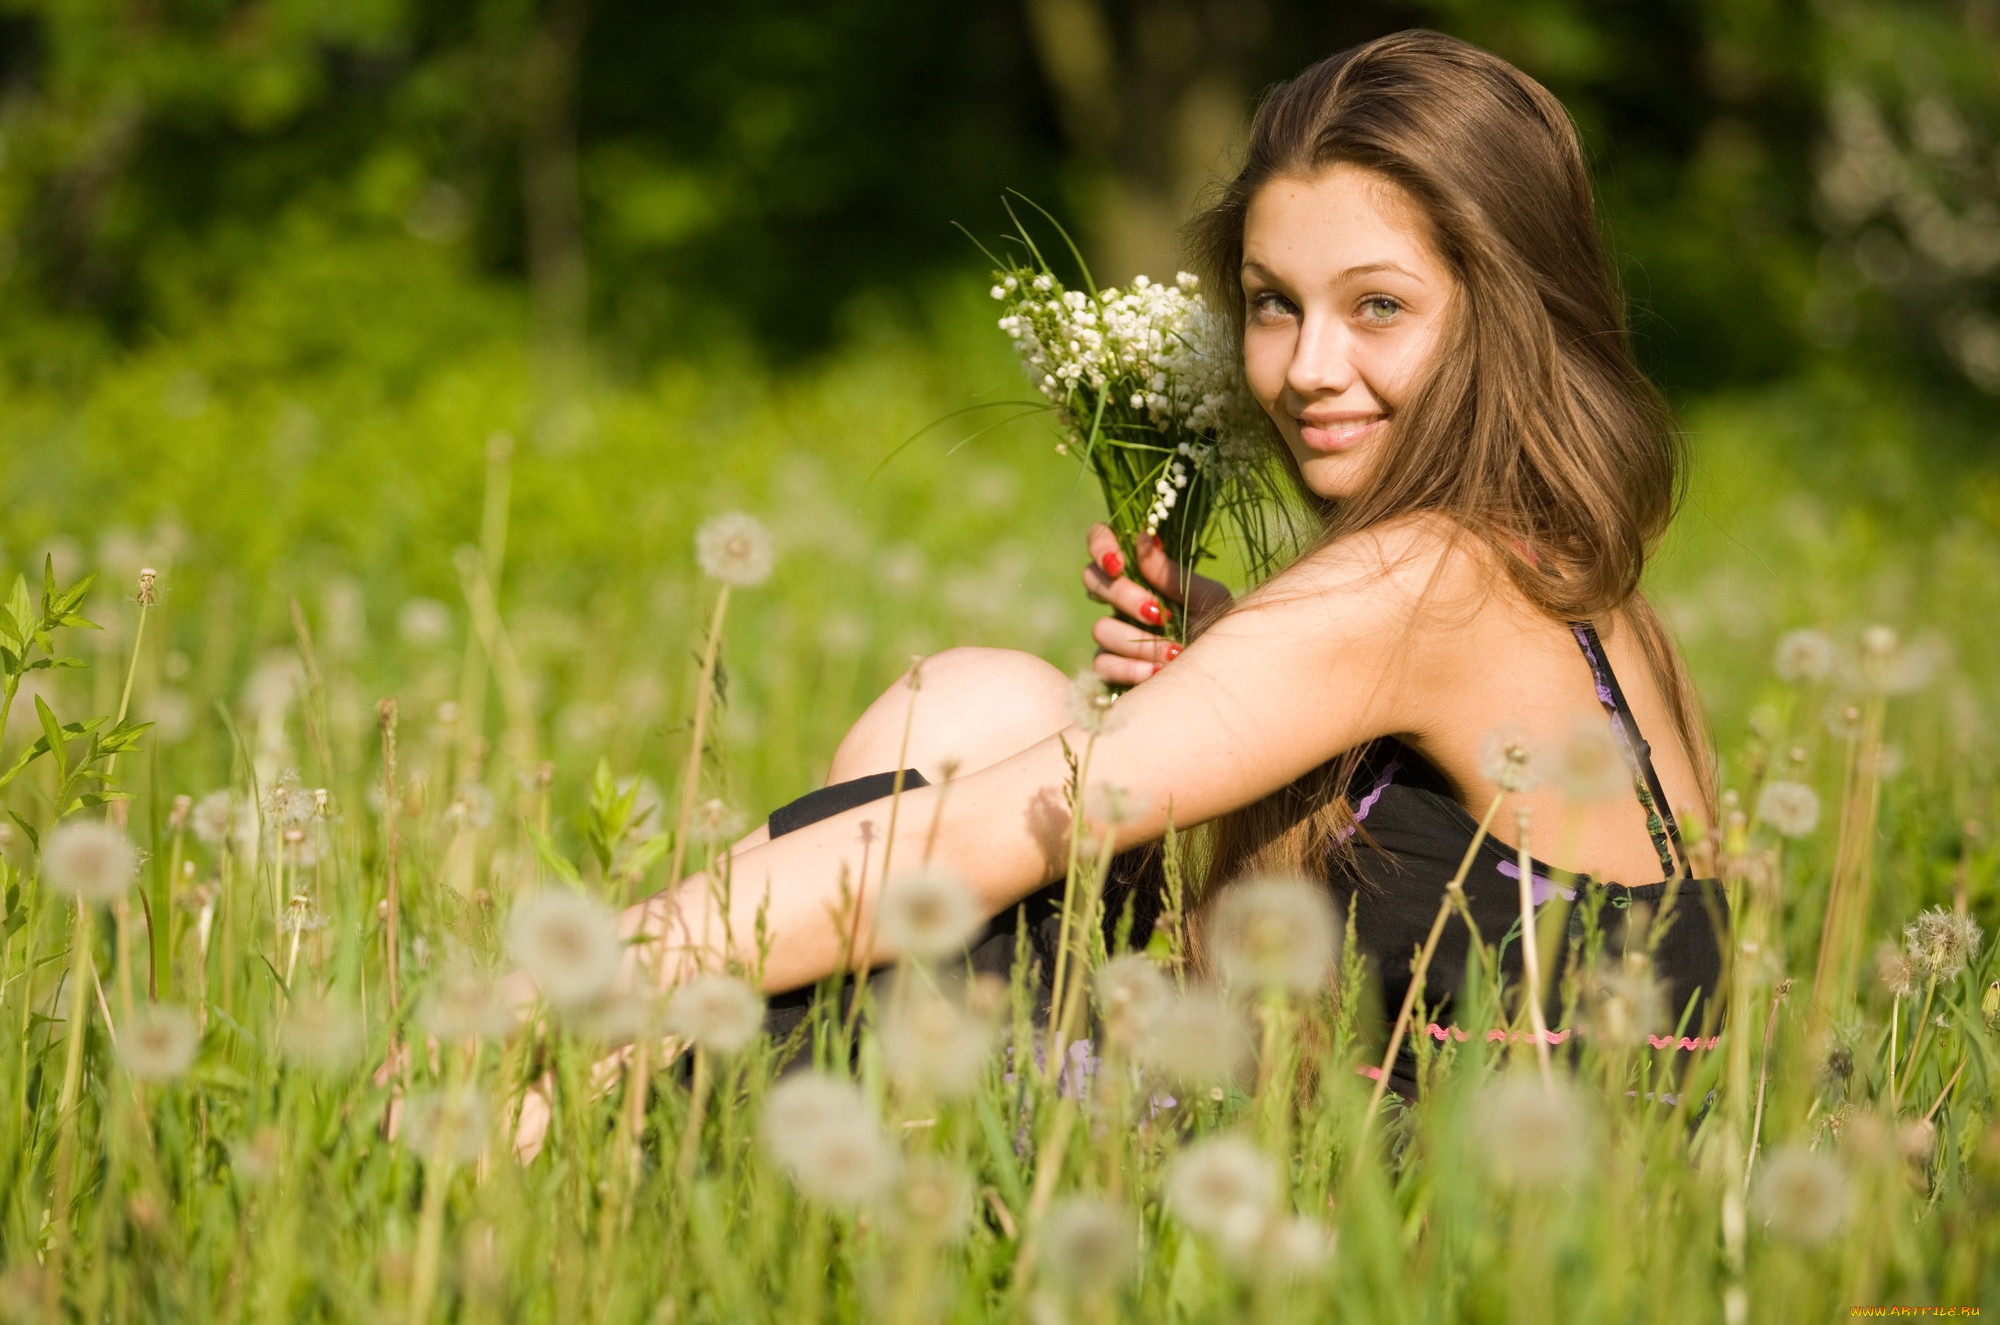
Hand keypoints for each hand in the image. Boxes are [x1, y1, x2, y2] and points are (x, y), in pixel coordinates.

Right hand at [1080, 523, 1231, 685]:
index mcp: (1143, 574)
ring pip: (1100, 627)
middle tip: (1157, 614)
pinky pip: (1102, 663)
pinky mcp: (1112, 667)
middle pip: (1093, 580)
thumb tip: (1144, 539)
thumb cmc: (1220, 630)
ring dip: (1138, 641)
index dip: (1100, 546)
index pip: (1102, 542)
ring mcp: (1114, 633)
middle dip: (1123, 596)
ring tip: (1172, 654)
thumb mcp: (1208, 598)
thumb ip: (1172, 574)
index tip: (1119, 564)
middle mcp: (1122, 600)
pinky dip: (1131, 668)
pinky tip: (1158, 672)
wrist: (1227, 675)